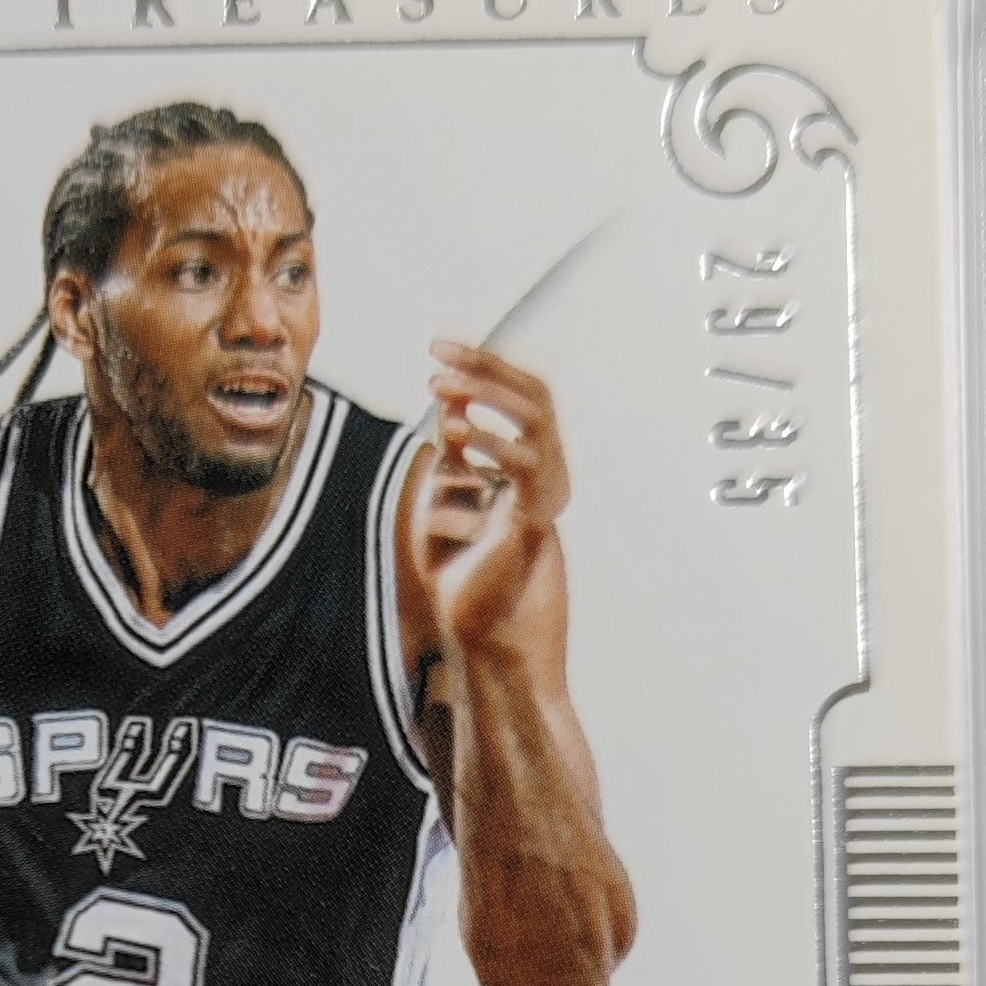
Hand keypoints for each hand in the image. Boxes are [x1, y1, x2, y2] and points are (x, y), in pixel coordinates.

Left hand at [405, 341, 568, 657]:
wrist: (485, 636)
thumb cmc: (467, 575)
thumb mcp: (453, 497)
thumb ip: (457, 453)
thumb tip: (446, 400)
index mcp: (533, 465)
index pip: (522, 395)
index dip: (485, 367)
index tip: (438, 349)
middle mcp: (548, 474)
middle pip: (535, 395)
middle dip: (485, 366)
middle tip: (437, 351)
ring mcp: (546, 496)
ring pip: (536, 418)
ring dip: (487, 392)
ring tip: (439, 385)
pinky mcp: (533, 521)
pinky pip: (523, 467)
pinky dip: (488, 443)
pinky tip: (450, 434)